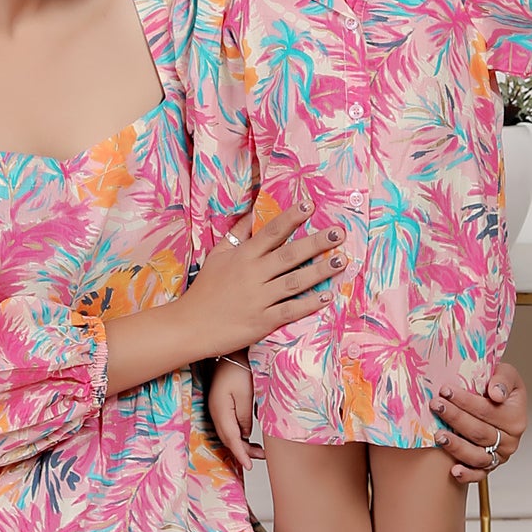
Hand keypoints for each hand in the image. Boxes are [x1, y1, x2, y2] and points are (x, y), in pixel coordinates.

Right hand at [181, 202, 346, 360]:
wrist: (189, 326)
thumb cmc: (205, 290)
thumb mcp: (217, 256)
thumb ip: (237, 235)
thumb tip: (252, 213)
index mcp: (243, 256)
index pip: (271, 232)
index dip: (291, 217)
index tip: (310, 205)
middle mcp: (253, 274)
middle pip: (289, 254)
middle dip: (316, 242)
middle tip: (339, 232)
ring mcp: (259, 298)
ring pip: (295, 281)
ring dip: (319, 271)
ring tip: (341, 260)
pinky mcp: (262, 321)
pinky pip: (290, 311)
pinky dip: (309, 304)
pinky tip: (328, 296)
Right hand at [208, 357, 263, 469]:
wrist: (232, 353)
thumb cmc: (239, 368)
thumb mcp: (246, 394)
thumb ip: (245, 416)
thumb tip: (245, 434)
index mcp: (220, 411)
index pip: (231, 439)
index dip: (241, 455)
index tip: (249, 466)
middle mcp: (216, 412)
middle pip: (228, 439)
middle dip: (243, 452)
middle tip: (261, 458)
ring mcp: (217, 409)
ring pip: (229, 434)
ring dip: (242, 445)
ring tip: (259, 451)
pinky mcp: (222, 406)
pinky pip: (229, 426)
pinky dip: (239, 435)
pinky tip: (248, 437)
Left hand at [429, 361, 527, 482]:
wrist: (495, 402)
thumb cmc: (498, 388)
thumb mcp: (506, 374)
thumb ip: (503, 379)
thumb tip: (496, 393)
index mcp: (515, 417)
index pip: (487, 410)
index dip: (465, 401)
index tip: (446, 390)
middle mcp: (509, 439)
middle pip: (479, 432)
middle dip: (455, 418)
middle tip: (436, 405)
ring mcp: (499, 455)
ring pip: (477, 455)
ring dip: (456, 446)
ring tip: (439, 435)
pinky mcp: (489, 466)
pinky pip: (479, 475)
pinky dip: (467, 475)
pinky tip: (454, 471)